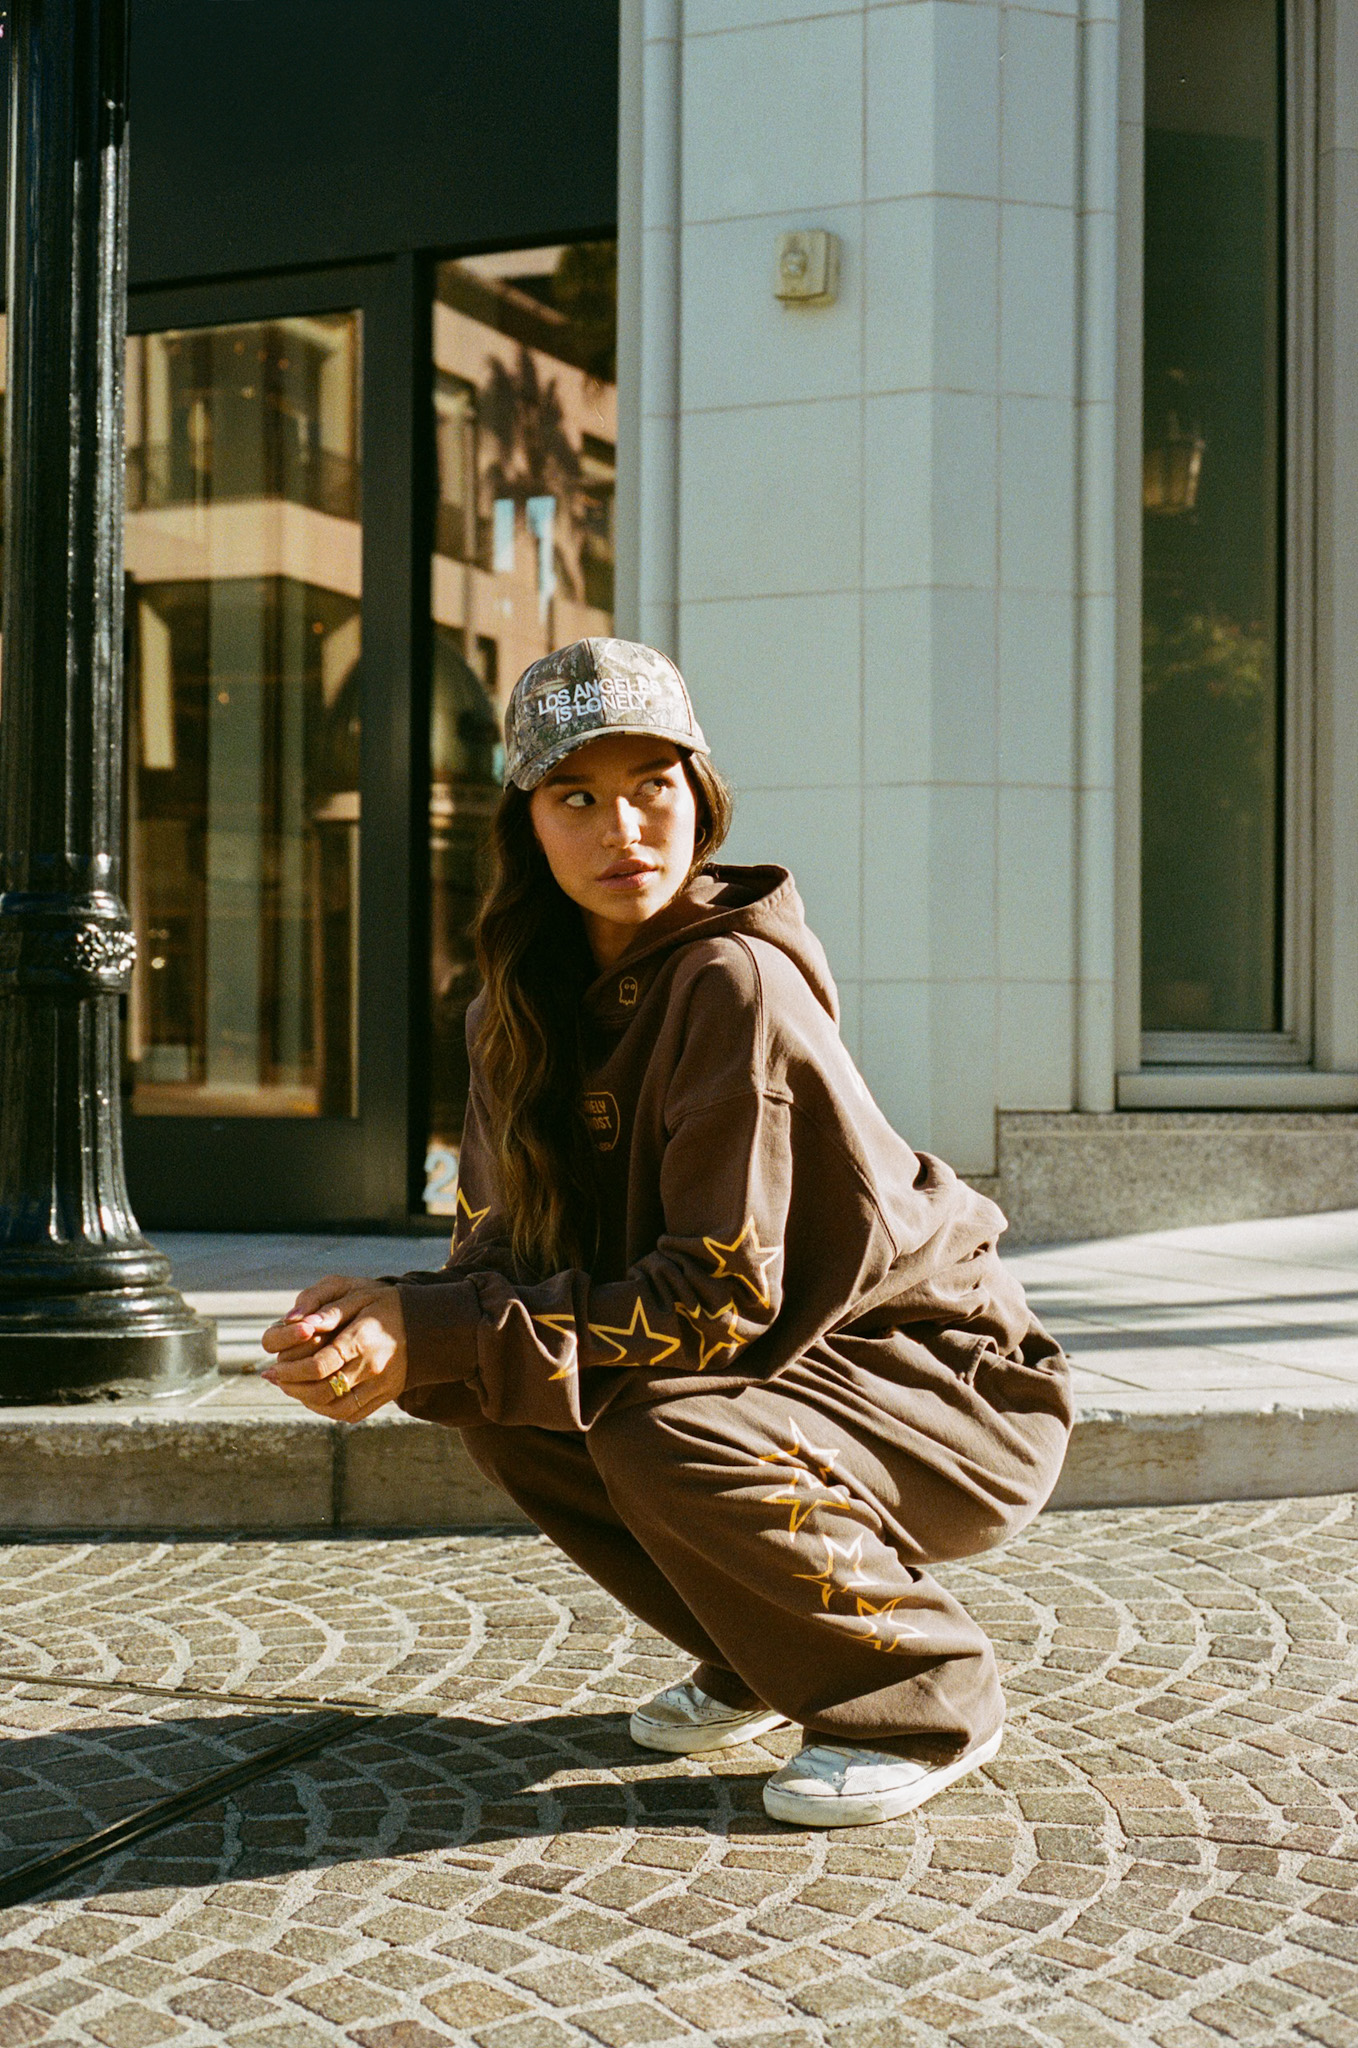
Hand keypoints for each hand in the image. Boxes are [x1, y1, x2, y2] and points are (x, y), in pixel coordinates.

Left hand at [260, 1275, 407, 1422]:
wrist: (430, 1326)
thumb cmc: (386, 1304)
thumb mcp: (359, 1294)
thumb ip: (327, 1307)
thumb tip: (297, 1320)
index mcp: (363, 1339)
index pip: (320, 1364)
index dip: (292, 1368)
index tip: (275, 1365)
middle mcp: (372, 1367)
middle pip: (323, 1390)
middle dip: (293, 1387)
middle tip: (277, 1378)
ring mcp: (380, 1386)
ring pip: (335, 1408)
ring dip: (306, 1401)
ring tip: (291, 1387)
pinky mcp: (383, 1397)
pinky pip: (349, 1413)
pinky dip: (325, 1409)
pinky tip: (312, 1396)